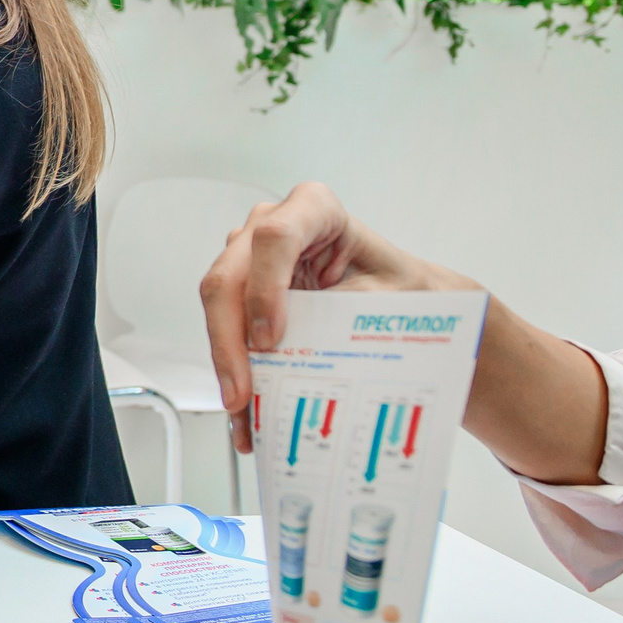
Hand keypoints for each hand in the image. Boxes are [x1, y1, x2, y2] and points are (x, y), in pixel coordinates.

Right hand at [200, 182, 472, 450]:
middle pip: (230, 276)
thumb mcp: (388, 298)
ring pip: (219, 305)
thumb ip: (345, 315)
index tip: (270, 339)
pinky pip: (225, 326)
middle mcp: (271, 225)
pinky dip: (232, 368)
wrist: (404, 297)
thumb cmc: (401, 288)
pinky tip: (244, 409)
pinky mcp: (243, 288)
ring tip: (243, 413)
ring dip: (226, 361)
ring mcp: (249, 255)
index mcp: (314, 209)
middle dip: (230, 340)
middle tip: (241, 393)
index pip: (274, 237)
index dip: (264, 287)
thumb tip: (308, 358)